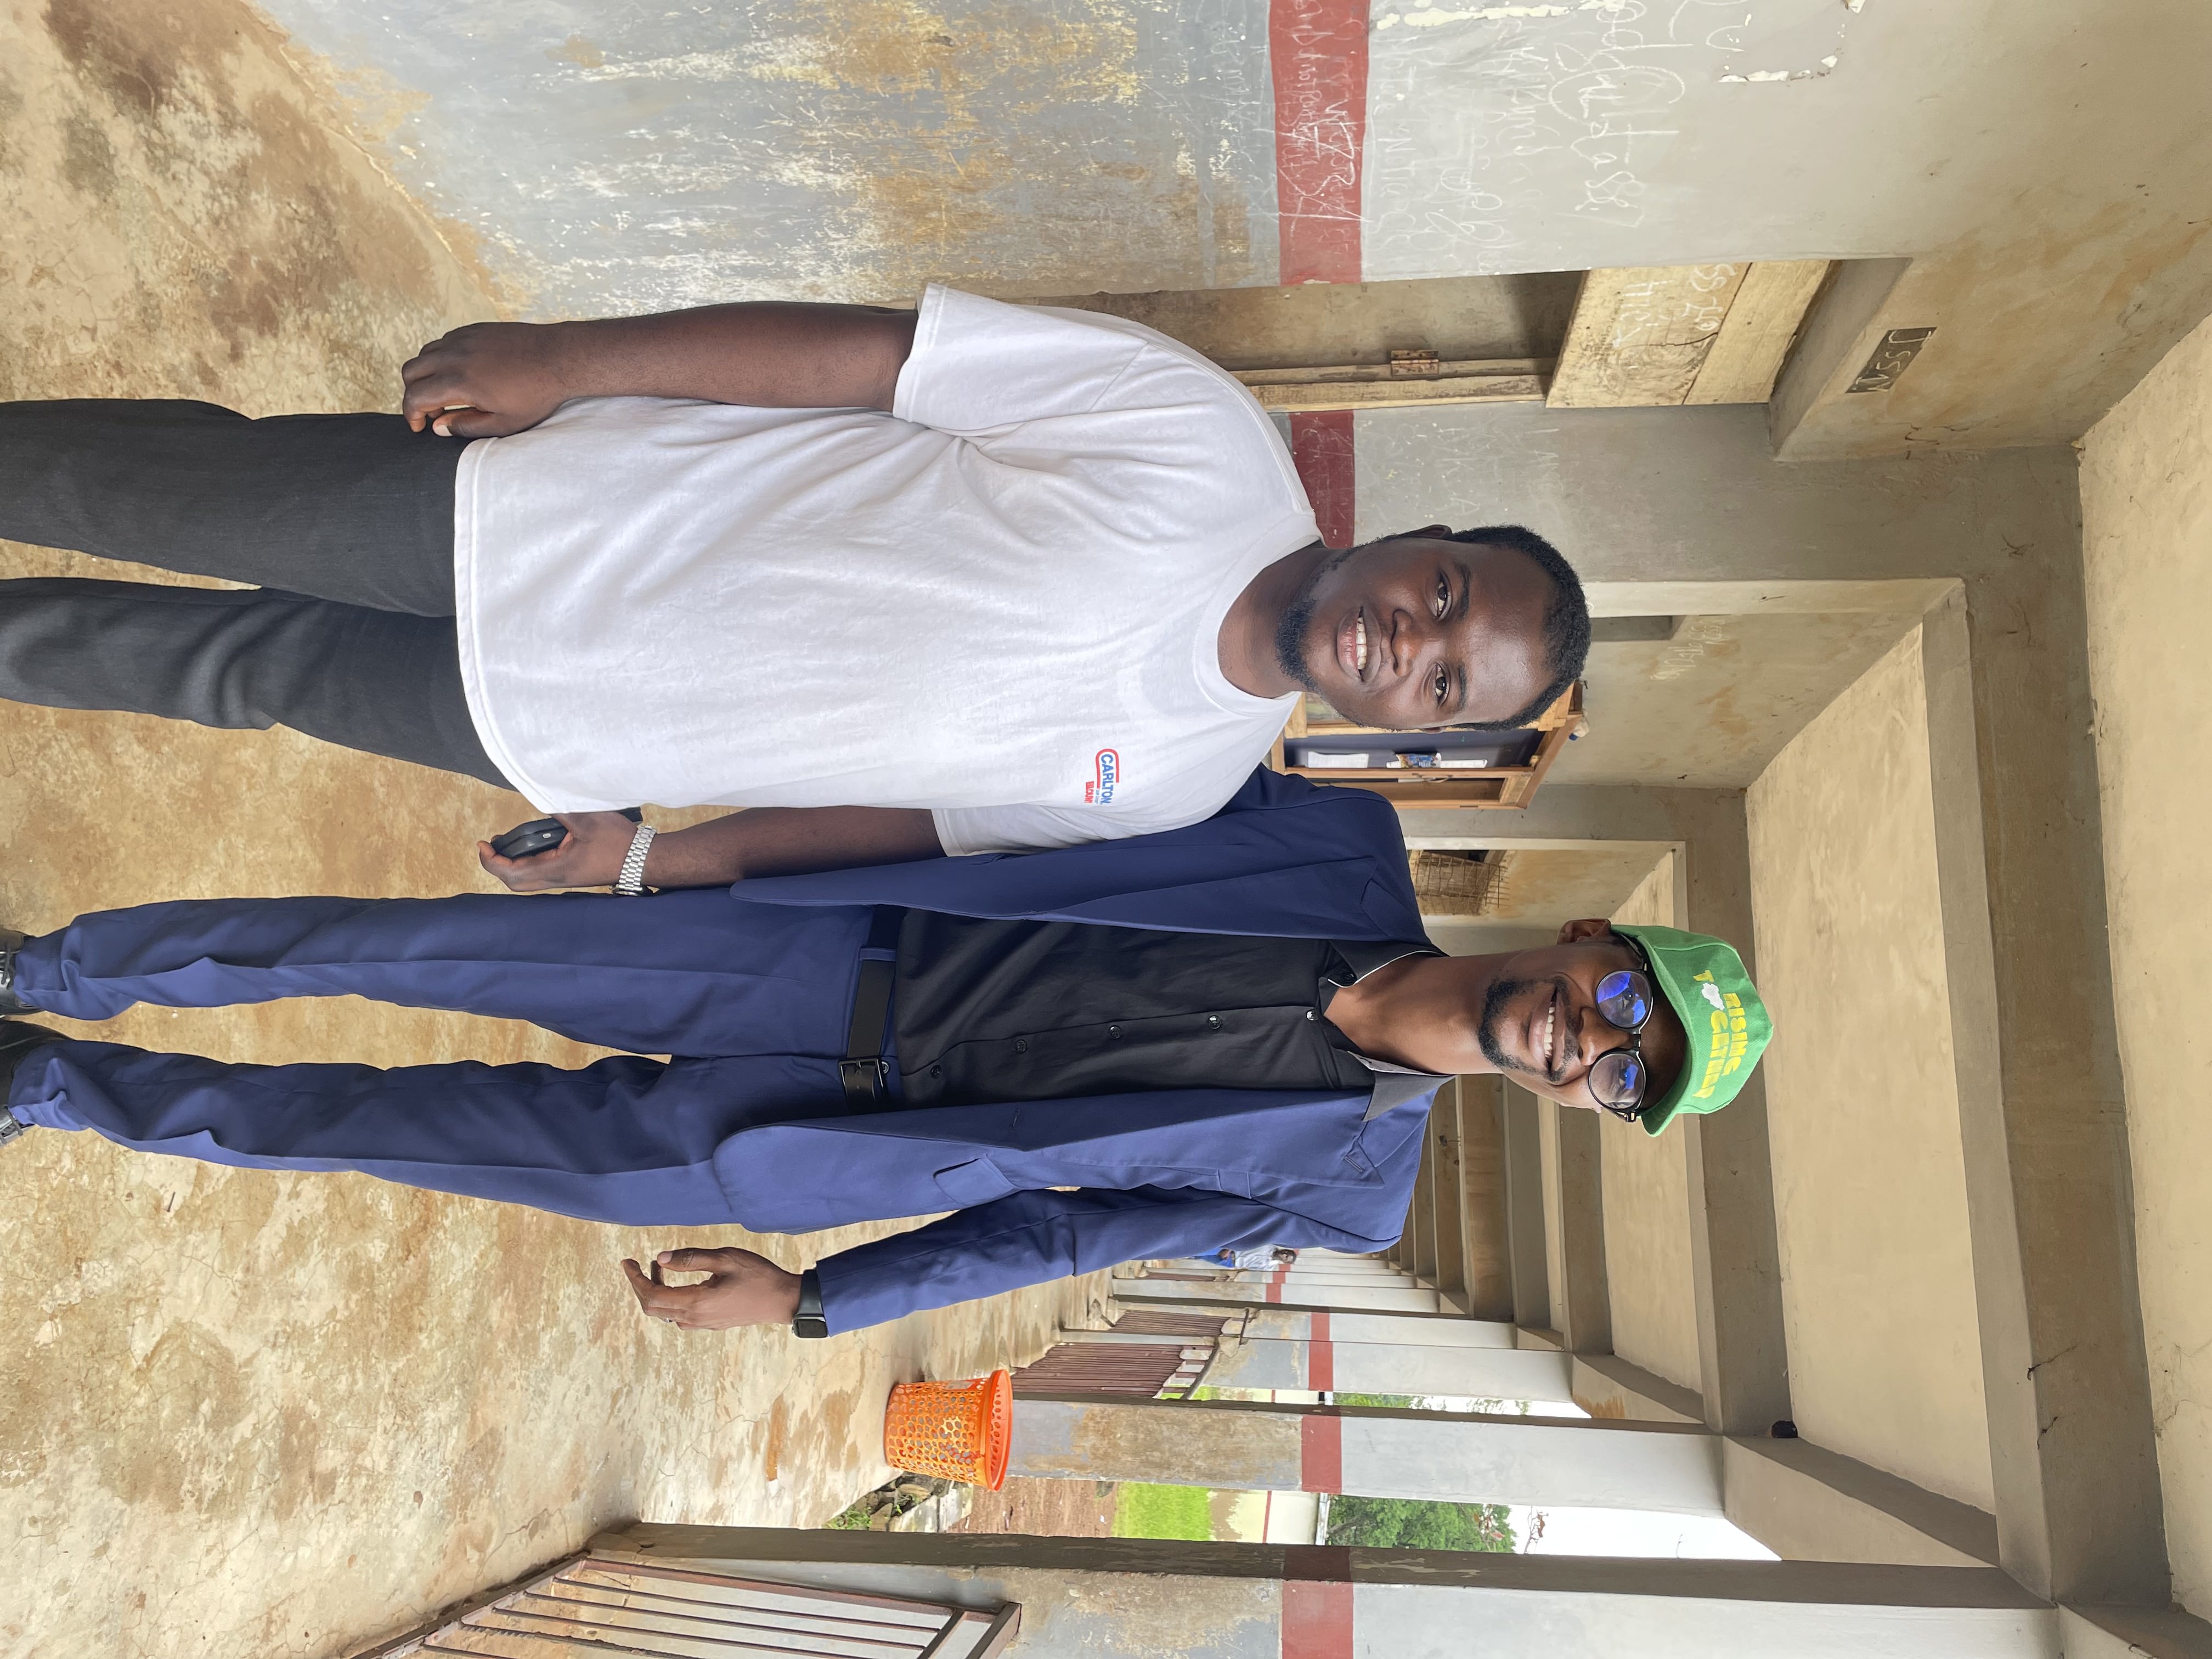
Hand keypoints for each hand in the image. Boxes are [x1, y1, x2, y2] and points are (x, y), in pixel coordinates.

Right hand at [403, 321, 574, 437]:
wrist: (560, 358)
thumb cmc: (536, 394)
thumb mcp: (504, 422)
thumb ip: (467, 426)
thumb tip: (438, 427)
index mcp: (459, 381)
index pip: (415, 396)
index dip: (411, 414)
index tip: (420, 426)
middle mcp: (454, 355)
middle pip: (410, 371)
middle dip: (413, 393)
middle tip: (433, 411)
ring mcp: (463, 338)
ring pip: (425, 353)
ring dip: (426, 374)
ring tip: (447, 393)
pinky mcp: (474, 329)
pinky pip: (444, 341)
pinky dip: (441, 358)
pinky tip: (462, 373)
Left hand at [478, 810, 637, 890]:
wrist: (643, 859)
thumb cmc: (617, 842)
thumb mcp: (585, 820)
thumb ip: (558, 809)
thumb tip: (537, 796)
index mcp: (556, 869)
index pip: (512, 874)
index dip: (492, 861)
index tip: (482, 844)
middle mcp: (557, 878)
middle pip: (516, 883)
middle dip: (498, 865)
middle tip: (490, 846)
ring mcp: (566, 878)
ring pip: (528, 879)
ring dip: (513, 864)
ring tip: (506, 843)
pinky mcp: (573, 873)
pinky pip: (541, 871)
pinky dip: (528, 861)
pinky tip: (534, 843)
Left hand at [622, 1248, 803, 1330]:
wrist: (783, 1301)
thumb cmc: (758, 1276)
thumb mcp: (725, 1258)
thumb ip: (691, 1258)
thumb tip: (660, 1258)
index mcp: (696, 1302)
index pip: (651, 1296)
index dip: (635, 1279)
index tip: (627, 1262)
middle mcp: (695, 1318)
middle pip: (653, 1308)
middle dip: (640, 1286)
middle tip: (637, 1264)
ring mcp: (703, 1324)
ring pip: (665, 1313)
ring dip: (656, 1292)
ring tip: (659, 1268)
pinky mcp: (711, 1323)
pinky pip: (680, 1315)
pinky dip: (670, 1299)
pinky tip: (679, 1283)